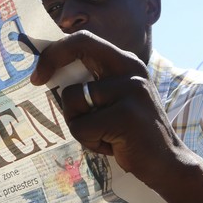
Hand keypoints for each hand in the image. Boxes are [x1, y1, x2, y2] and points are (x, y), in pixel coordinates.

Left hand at [31, 31, 186, 186]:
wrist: (166, 163)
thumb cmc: (130, 135)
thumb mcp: (114, 101)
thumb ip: (92, 84)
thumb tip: (48, 73)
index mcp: (126, 63)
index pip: (85, 40)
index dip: (57, 50)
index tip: (39, 71)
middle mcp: (130, 70)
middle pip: (79, 48)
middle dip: (51, 61)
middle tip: (36, 80)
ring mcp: (130, 90)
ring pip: (73, 99)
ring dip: (78, 124)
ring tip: (103, 135)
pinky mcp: (126, 116)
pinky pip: (82, 127)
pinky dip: (89, 142)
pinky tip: (112, 146)